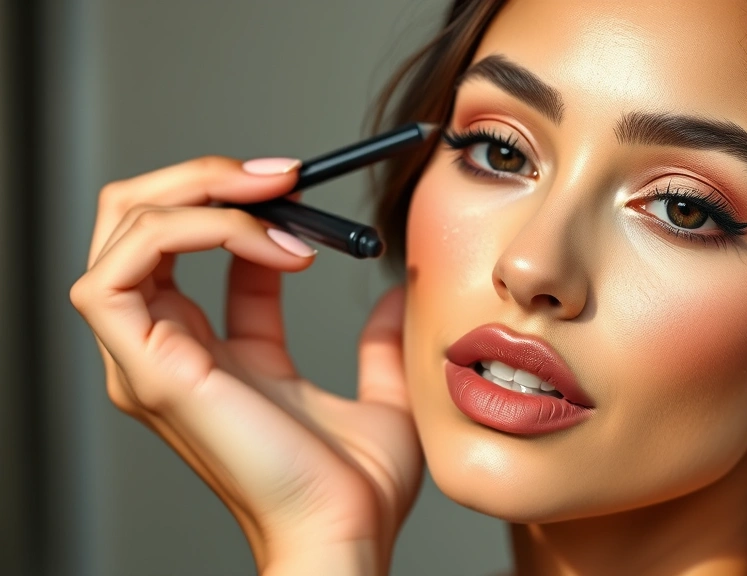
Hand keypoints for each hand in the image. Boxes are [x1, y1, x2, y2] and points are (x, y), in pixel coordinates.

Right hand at [69, 156, 422, 573]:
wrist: (346, 534)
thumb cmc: (356, 487)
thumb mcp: (376, 394)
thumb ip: (378, 343)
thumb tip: (396, 294)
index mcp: (209, 353)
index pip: (189, 246)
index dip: (237, 201)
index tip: (302, 187)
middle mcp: (166, 349)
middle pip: (136, 219)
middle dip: (205, 177)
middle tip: (283, 175)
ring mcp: (149, 357)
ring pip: (123, 225)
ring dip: (202, 190)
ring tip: (279, 196)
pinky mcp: (152, 366)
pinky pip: (134, 261)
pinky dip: (199, 227)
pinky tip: (273, 243)